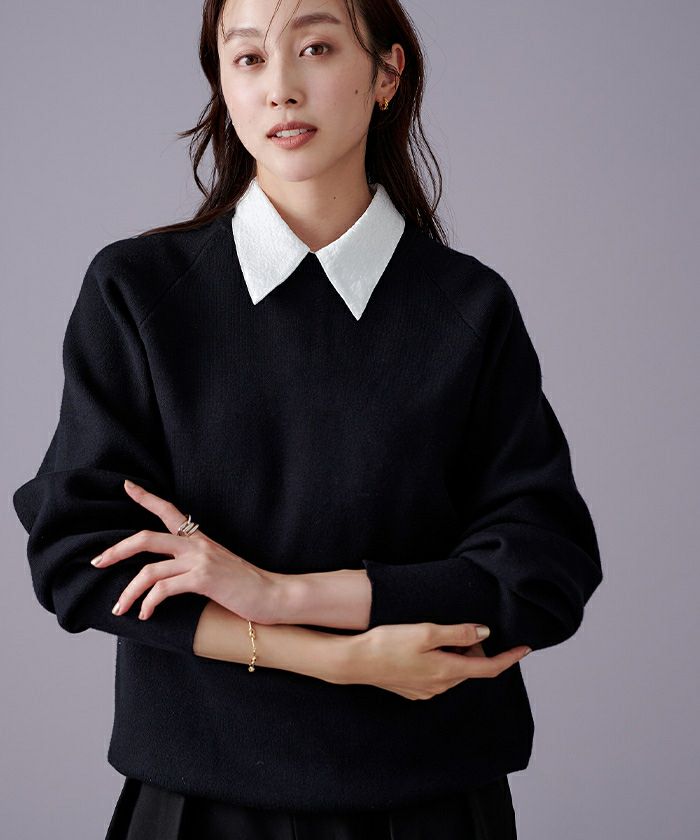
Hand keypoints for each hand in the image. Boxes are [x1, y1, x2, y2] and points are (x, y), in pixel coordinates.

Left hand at [90, 480, 277, 623]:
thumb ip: (194, 564)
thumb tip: (168, 576)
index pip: (169, 511)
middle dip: (116, 551)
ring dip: (128, 592)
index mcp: (200, 539)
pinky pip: (163, 589)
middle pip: (145, 538)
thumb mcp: (218, 567)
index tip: (127, 486)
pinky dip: (148, 603)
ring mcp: (200, 560)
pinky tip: (145, 615)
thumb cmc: (246, 585)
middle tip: (97, 562)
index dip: (146, 497)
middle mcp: (197, 544)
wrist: (273, 594)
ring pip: (148, 570)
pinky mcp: (203, 579)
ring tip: (119, 609)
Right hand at [344, 622, 530, 699]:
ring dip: (456, 653)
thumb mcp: (427, 631)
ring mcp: (427, 690)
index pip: (489, 668)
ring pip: (454, 670)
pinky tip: (422, 647)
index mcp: (448, 671)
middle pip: (471, 666)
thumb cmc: (388, 643)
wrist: (355, 662)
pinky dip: (441, 661)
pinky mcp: (413, 689)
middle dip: (474, 647)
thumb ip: (458, 632)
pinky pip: (438, 675)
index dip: (510, 658)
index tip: (525, 648)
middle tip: (458, 626)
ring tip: (436, 634)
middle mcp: (441, 686)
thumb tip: (484, 633)